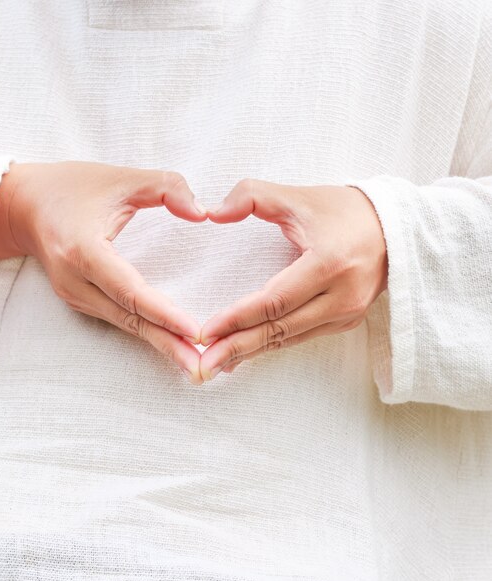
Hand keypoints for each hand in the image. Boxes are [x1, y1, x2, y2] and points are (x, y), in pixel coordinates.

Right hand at [0, 161, 207, 382]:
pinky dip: (144, 331)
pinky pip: (117, 318)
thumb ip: (166, 187)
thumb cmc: (72, 187)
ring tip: (193, 362)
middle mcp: (74, 281)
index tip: (195, 332)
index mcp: (83, 250)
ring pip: (123, 324)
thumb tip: (202, 214)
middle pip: (129, 319)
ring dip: (159, 343)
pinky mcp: (77, 299)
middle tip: (202, 368)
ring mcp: (73, 294)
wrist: (22, 204)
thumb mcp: (121, 177)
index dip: (164, 314)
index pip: (130, 292)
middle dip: (167, 344)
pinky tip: (169, 342)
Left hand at [199, 180, 387, 380]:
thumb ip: (251, 196)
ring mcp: (347, 312)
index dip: (238, 318)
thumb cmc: (342, 210)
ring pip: (289, 339)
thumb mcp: (297, 195)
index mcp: (329, 262)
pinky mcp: (347, 321)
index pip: (274, 300)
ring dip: (251, 353)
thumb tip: (212, 213)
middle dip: (237, 347)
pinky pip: (302, 337)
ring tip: (216, 365)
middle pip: (279, 328)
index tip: (206, 331)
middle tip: (204, 364)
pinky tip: (245, 355)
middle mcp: (342, 295)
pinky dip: (272, 347)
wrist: (396, 227)